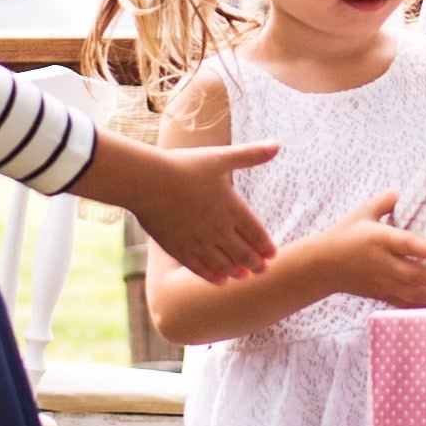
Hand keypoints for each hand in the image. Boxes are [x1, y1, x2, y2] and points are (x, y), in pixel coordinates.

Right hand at [95, 137, 279, 282]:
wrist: (148, 182)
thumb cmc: (184, 166)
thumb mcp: (220, 157)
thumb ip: (250, 155)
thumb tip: (277, 145)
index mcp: (232, 208)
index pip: (256, 233)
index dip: (266, 246)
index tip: (272, 254)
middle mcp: (218, 229)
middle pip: (243, 253)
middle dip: (256, 263)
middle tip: (263, 270)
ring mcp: (198, 242)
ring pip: (224, 264)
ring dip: (237, 272)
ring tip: (244, 276)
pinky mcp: (179, 249)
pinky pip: (200, 268)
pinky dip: (212, 277)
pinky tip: (219, 281)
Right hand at [311, 192, 425, 308]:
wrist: (322, 265)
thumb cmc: (345, 234)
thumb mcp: (363, 210)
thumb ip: (388, 199)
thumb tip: (408, 193)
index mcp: (379, 239)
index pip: (407, 245)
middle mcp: (383, 263)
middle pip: (417, 275)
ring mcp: (383, 282)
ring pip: (416, 293)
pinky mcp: (382, 294)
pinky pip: (408, 303)